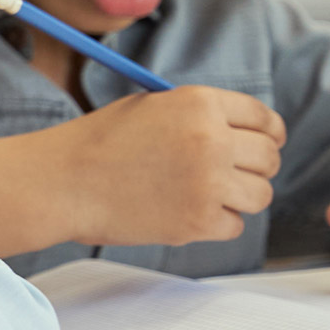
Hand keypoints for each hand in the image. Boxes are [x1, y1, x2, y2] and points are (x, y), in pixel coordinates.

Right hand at [52, 87, 283, 246]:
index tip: (264, 146)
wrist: (60, 183)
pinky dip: (215, 223)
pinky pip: (235, 225)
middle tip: (227, 175)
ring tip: (205, 196)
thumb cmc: (98, 143)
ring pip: (261, 194)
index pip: (265, 120)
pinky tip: (184, 213)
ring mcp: (208, 183)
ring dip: (239, 197)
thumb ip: (200, 115)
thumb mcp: (151, 107)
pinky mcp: (198, 222)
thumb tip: (245, 133)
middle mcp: (211, 140)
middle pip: (269, 158)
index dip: (270, 135)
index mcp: (200, 103)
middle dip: (254, 168)